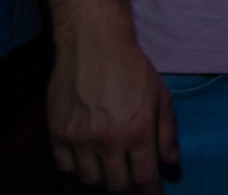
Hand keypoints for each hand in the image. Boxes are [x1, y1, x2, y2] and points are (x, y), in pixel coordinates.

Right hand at [47, 35, 177, 193]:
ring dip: (102, 178)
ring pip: (90, 180)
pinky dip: (77, 169)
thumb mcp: (161, 96)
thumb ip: (166, 132)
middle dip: (128, 187)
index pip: (144, 178)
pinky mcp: (57, 134)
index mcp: (138, 132)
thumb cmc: (133, 69)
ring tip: (110, 168)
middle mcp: (108, 141)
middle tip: (132, 181)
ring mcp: (80, 139)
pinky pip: (65, 167)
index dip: (150, 192)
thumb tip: (170, 163)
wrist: (94, 46)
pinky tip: (87, 160)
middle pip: (117, 184)